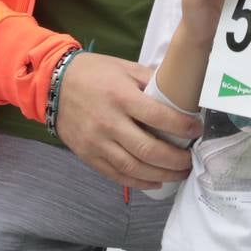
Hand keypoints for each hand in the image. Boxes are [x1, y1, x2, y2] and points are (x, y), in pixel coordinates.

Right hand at [53, 52, 202, 188]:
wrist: (53, 84)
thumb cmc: (94, 73)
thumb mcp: (125, 68)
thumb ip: (150, 81)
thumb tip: (178, 91)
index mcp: (122, 97)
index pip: (159, 117)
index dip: (182, 127)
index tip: (197, 130)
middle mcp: (110, 122)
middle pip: (148, 149)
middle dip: (175, 159)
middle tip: (191, 160)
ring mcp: (97, 142)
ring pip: (134, 167)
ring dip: (161, 174)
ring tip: (179, 173)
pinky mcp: (88, 155)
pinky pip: (116, 175)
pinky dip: (138, 182)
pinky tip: (155, 181)